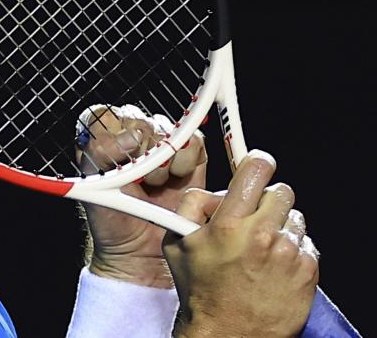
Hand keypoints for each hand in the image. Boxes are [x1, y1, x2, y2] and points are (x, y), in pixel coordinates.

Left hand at [77, 105, 207, 288]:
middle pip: (139, 121)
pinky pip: (193, 142)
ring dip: (163, 161)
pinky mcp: (188, 156)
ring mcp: (160, 145)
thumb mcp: (93, 189)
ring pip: (167, 130)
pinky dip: (186, 162)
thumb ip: (101, 155)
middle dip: (141, 153)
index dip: (113, 133)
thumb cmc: (112, 219)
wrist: (140, 250)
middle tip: (138, 180)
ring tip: (154, 185)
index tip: (121, 156)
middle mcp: (130, 136)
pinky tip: (175, 180)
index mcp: (100, 139)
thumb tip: (132, 137)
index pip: (103, 115)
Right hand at [164, 151, 318, 337]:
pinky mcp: (308, 272)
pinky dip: (293, 250)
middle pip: (281, 191)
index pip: (255, 171)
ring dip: (280, 226)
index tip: (257, 167)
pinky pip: (307, 244)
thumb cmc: (200, 291)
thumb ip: (189, 206)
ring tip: (262, 248)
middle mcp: (263, 236)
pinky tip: (274, 265)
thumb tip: (213, 191)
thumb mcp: (176, 244)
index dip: (257, 164)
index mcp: (229, 225)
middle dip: (267, 200)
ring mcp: (289, 255)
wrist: (228, 334)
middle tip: (254, 217)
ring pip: (295, 218)